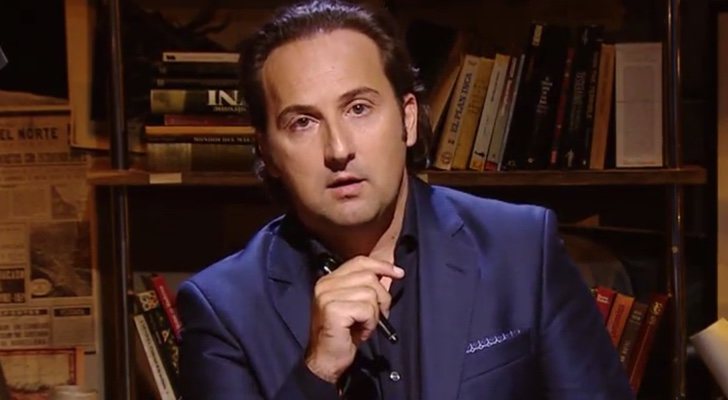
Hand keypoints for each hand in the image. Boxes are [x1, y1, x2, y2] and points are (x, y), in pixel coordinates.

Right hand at [305, 256, 404, 382]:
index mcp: (329, 280)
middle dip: (382, 297)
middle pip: (369, 277)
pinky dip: (370, 323)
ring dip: (374, 314)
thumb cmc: (343, 334)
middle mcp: (325, 285)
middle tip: (378, 315)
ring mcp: (327, 296)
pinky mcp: (333, 309)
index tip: (398, 273)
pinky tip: (361, 331)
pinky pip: (366, 309)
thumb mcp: (355, 305)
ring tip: (365, 325)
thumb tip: (390, 274)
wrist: (326, 359)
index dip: (381, 265)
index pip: (359, 262)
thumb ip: (365, 288)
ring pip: (370, 293)